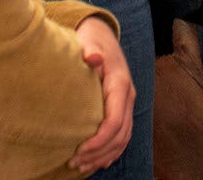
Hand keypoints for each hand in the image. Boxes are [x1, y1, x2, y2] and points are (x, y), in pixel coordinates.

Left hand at [69, 16, 133, 171]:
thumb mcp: (89, 44)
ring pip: (123, 138)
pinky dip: (112, 151)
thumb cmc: (92, 42)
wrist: (102, 36)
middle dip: (98, 153)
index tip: (79, 150)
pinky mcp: (123, 107)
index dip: (99, 140)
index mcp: (120, 85)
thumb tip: (92, 58)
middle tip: (74, 163)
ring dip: (104, 156)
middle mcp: (128, 96)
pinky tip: (98, 162)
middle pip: (119, 135)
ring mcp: (127, 103)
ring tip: (81, 166)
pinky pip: (123, 135)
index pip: (115, 121)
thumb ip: (90, 53)